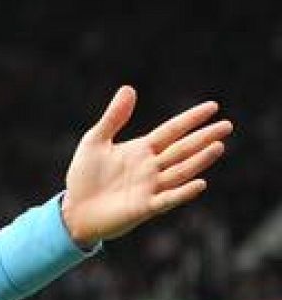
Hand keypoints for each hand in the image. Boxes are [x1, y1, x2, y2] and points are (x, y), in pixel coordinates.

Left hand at [61, 86, 232, 246]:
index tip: (213, 106)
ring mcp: (150, 187)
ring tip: (218, 146)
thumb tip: (128, 88)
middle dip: (204, 137)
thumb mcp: (95, 141)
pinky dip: (183, 192)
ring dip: (199, 160)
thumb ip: (113, 118)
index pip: (172, 131)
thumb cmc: (84, 176)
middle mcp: (151, 167)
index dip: (191, 119)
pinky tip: (200, 183)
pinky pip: (168, 199)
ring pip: (180, 171)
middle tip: (227, 126)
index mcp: (142, 149)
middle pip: (183, 149)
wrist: (73, 210)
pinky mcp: (144, 208)